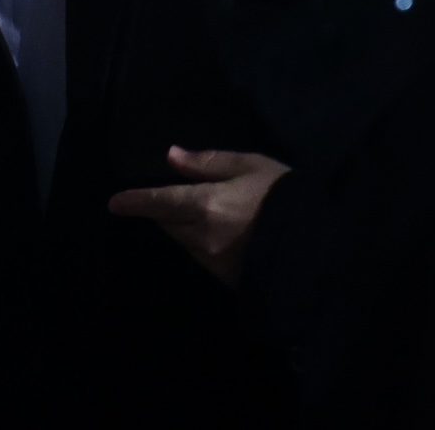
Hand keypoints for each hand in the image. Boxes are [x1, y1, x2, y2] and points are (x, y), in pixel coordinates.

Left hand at [108, 146, 290, 286]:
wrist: (319, 246)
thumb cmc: (285, 197)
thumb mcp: (251, 166)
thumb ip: (210, 162)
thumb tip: (172, 156)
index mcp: (205, 205)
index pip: (160, 203)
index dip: (136, 202)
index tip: (114, 203)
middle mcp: (202, 237)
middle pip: (169, 225)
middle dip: (164, 212)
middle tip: (167, 200)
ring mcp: (214, 261)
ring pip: (185, 242)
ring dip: (184, 228)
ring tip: (202, 214)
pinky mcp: (227, 278)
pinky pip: (204, 256)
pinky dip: (204, 243)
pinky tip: (222, 235)